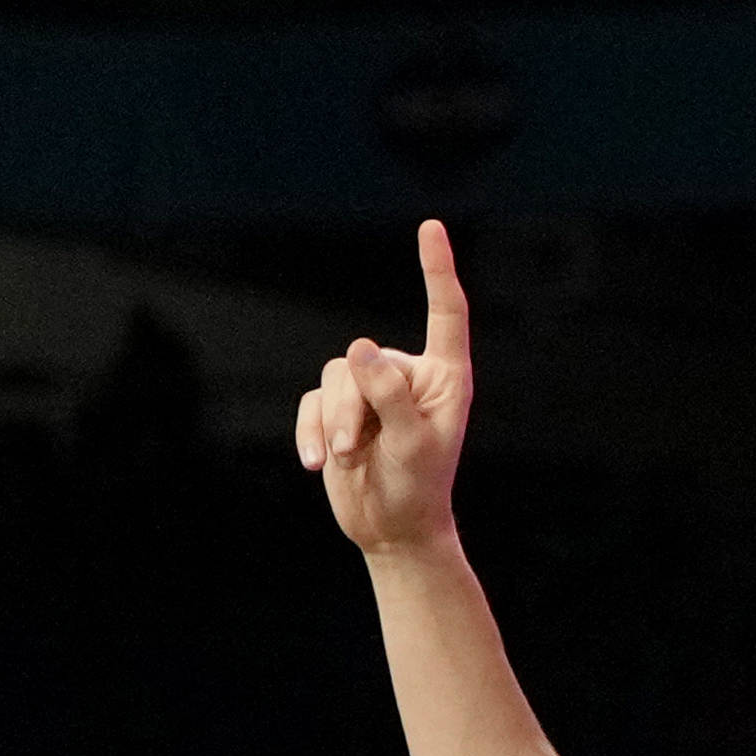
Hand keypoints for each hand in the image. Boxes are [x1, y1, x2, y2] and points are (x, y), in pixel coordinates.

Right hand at [293, 221, 477, 561]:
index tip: (431, 226)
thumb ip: (390, 394)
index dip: (436, 269)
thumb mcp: (413, 443)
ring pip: (334, 376)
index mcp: (446, 377)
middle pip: (364, 359)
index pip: (445, 313)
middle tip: (358, 449)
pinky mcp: (337, 407)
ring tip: (343, 457)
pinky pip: (311, 400)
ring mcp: (369, 389)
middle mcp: (408, 375)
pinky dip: (310, 430)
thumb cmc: (418, 487)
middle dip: (353, 405)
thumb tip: (360, 347)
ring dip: (332, 420)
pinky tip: (316, 463)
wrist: (392, 529)